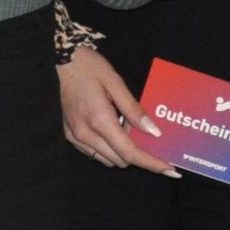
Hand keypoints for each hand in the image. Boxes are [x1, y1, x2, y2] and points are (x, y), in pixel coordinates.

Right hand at [57, 46, 178, 175]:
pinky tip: (110, 128)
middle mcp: (85, 134)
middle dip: (137, 154)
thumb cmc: (89, 66)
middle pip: (120, 160)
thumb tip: (154, 132)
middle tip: (143, 133)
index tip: (170, 170)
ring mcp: (75, 137)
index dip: (151, 163)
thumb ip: (134, 110)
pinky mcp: (69, 135)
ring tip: (124, 127)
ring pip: (107, 159)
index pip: (130, 153)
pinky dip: (107, 148)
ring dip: (121, 151)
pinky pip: (94, 153)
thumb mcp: (115, 82)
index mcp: (99, 120)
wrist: (60, 59)